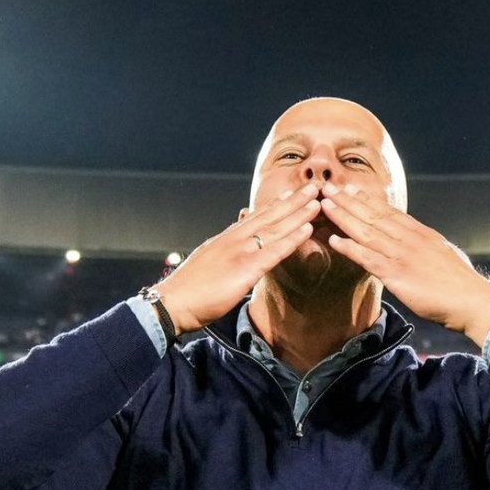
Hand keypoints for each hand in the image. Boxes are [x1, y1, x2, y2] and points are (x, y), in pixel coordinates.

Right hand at [155, 185, 320, 333]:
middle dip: (292, 202)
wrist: (172, 303)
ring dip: (298, 214)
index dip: (273, 206)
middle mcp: (233, 240)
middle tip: (311, 187)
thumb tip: (233, 257)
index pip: (253, 219)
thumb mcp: (207, 266)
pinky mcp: (245, 269)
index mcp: (224, 240)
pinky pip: (275, 251)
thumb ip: (223, 258)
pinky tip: (307, 229)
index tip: (288, 195)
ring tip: (316, 202)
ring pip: (275, 229)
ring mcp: (240, 252)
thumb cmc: (187, 292)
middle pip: (268, 216)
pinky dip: (292, 239)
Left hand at [320, 184, 489, 344]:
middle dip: (348, 201)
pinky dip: (349, 248)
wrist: (472, 300)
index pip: (389, 212)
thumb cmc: (461, 284)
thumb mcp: (444, 254)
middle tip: (328, 188)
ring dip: (343, 217)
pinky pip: (367, 258)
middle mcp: (410, 238)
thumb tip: (420, 246)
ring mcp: (402, 254)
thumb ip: (426, 247)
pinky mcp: (397, 274)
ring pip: (366, 231)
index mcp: (422, 233)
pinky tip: (334, 240)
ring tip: (325, 205)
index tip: (351, 189)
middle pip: (373, 215)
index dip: (367, 200)